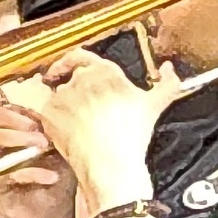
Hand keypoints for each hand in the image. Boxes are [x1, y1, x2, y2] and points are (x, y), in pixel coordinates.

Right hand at [0, 86, 75, 217]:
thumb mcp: (60, 149)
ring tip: (43, 145)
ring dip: (17, 138)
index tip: (6, 92)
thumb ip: (53, 126)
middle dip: (12, 116)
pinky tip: (49, 176)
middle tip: (36, 124)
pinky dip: (29, 173)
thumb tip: (61, 100)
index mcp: (6, 132)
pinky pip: (4, 173)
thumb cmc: (57, 186)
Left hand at [2, 46, 181, 215]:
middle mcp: (81, 78)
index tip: (65, 67)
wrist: (110, 162)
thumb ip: (168, 83)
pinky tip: (67, 131)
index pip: (80, 55)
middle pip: (70, 77)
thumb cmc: (132, 135)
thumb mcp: (156, 104)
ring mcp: (63, 95)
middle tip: (79, 107)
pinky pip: (46, 111)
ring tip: (78, 124)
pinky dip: (53, 119)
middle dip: (74, 90)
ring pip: (58, 95)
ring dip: (65, 105)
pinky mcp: (49, 111)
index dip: (70, 61)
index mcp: (105, 71)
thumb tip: (171, 68)